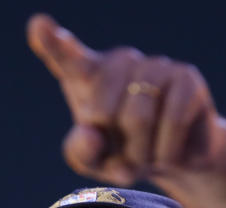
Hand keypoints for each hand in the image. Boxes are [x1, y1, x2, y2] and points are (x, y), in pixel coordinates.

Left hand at [27, 13, 222, 185]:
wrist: (176, 160)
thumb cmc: (126, 155)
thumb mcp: (96, 162)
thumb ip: (81, 152)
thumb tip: (92, 133)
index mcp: (88, 76)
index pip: (66, 57)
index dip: (52, 42)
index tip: (39, 27)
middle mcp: (120, 61)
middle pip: (103, 112)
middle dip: (115, 148)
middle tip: (128, 157)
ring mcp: (154, 65)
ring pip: (139, 118)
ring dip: (142, 154)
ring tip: (149, 155)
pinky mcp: (186, 77)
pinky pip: (171, 122)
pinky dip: (167, 152)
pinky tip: (170, 152)